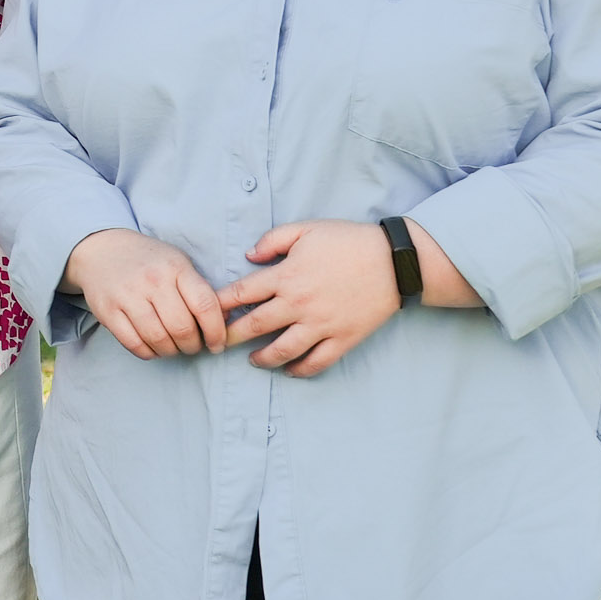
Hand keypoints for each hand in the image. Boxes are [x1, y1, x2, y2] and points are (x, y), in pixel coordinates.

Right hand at [62, 228, 227, 360]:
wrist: (102, 250)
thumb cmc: (148, 261)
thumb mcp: (178, 263)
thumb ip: (199, 290)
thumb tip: (224, 322)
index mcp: (175, 267)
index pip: (205, 306)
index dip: (217, 332)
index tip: (218, 344)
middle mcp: (152, 280)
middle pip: (182, 328)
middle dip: (193, 346)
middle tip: (193, 346)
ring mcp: (127, 296)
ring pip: (158, 339)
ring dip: (171, 351)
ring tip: (174, 348)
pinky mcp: (107, 311)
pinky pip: (134, 344)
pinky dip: (149, 353)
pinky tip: (153, 347)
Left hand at [218, 220, 405, 376]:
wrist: (394, 260)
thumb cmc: (348, 241)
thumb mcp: (306, 229)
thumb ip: (272, 240)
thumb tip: (248, 256)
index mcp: (286, 276)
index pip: (241, 294)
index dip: (219, 305)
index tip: (205, 314)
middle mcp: (299, 304)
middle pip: (254, 326)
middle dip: (230, 337)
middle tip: (215, 344)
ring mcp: (321, 325)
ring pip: (282, 350)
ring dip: (262, 358)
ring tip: (252, 360)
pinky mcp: (342, 338)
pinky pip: (317, 361)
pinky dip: (300, 370)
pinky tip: (289, 370)